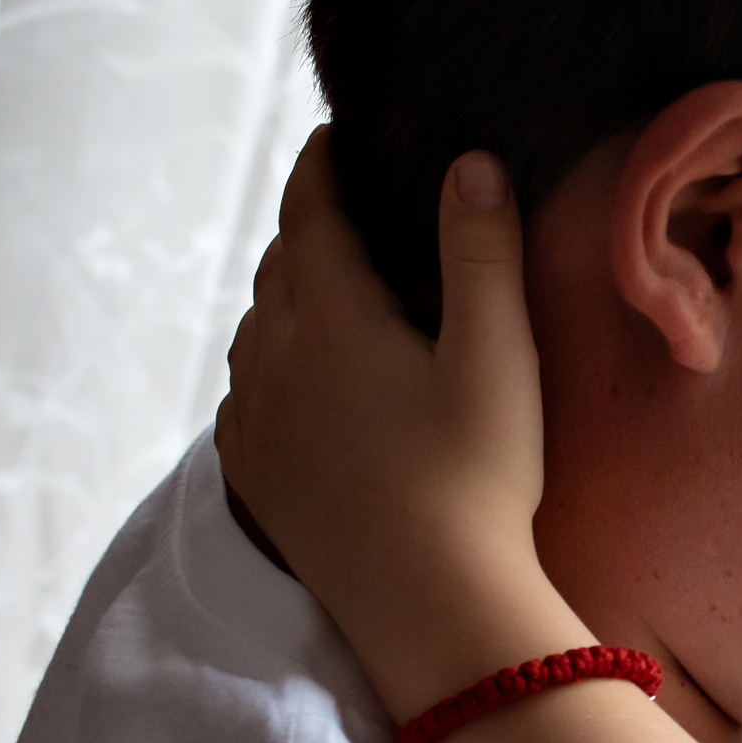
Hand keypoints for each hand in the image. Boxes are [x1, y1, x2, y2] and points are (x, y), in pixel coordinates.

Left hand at [217, 130, 588, 722]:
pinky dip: (267, 365)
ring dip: (284, 297)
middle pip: (278, 268)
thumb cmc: (475, 477)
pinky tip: (292, 381)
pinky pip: (244, 396)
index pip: (310, 214)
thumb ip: (481, 254)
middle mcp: (275, 359)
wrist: (429, 605)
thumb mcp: (497, 357)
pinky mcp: (257, 477)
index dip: (320, 166)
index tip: (333, 137)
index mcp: (330, 317)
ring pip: (255, 330)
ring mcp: (257, 422)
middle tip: (340, 207)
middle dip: (307, 229)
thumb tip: (469, 163)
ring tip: (321, 289)